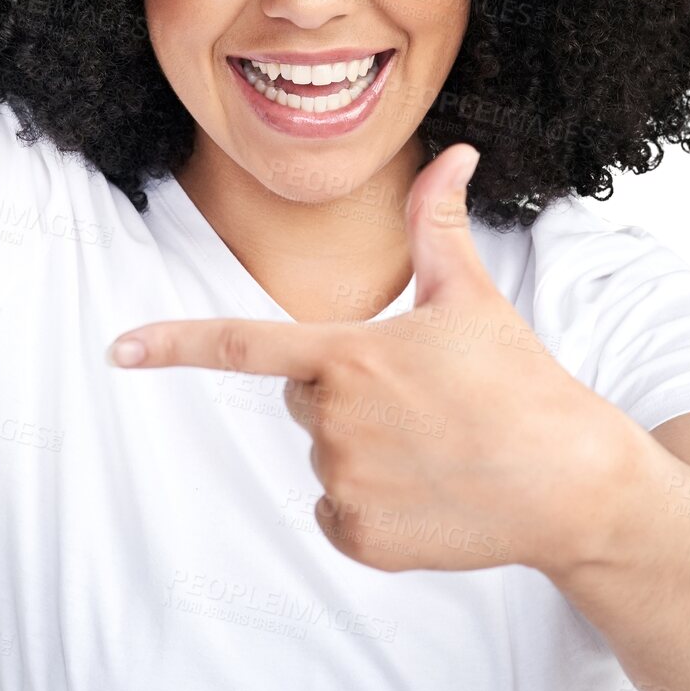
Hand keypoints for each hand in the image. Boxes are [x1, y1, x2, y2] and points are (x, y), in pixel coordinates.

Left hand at [105, 145, 636, 574]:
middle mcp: (333, 419)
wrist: (571, 484)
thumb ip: (439, 223)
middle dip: (341, 390)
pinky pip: (336, 512)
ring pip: (322, 453)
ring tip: (434, 447)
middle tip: (418, 398)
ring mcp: (345, 482)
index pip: (241, 344)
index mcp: (348, 354)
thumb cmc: (520, 382)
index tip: (118, 350)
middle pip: (300, 397)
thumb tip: (454, 153)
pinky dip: (369, 504)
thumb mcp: (472, 295)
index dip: (175, 344)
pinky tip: (427, 494)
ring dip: (362, 447)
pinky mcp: (360, 537)